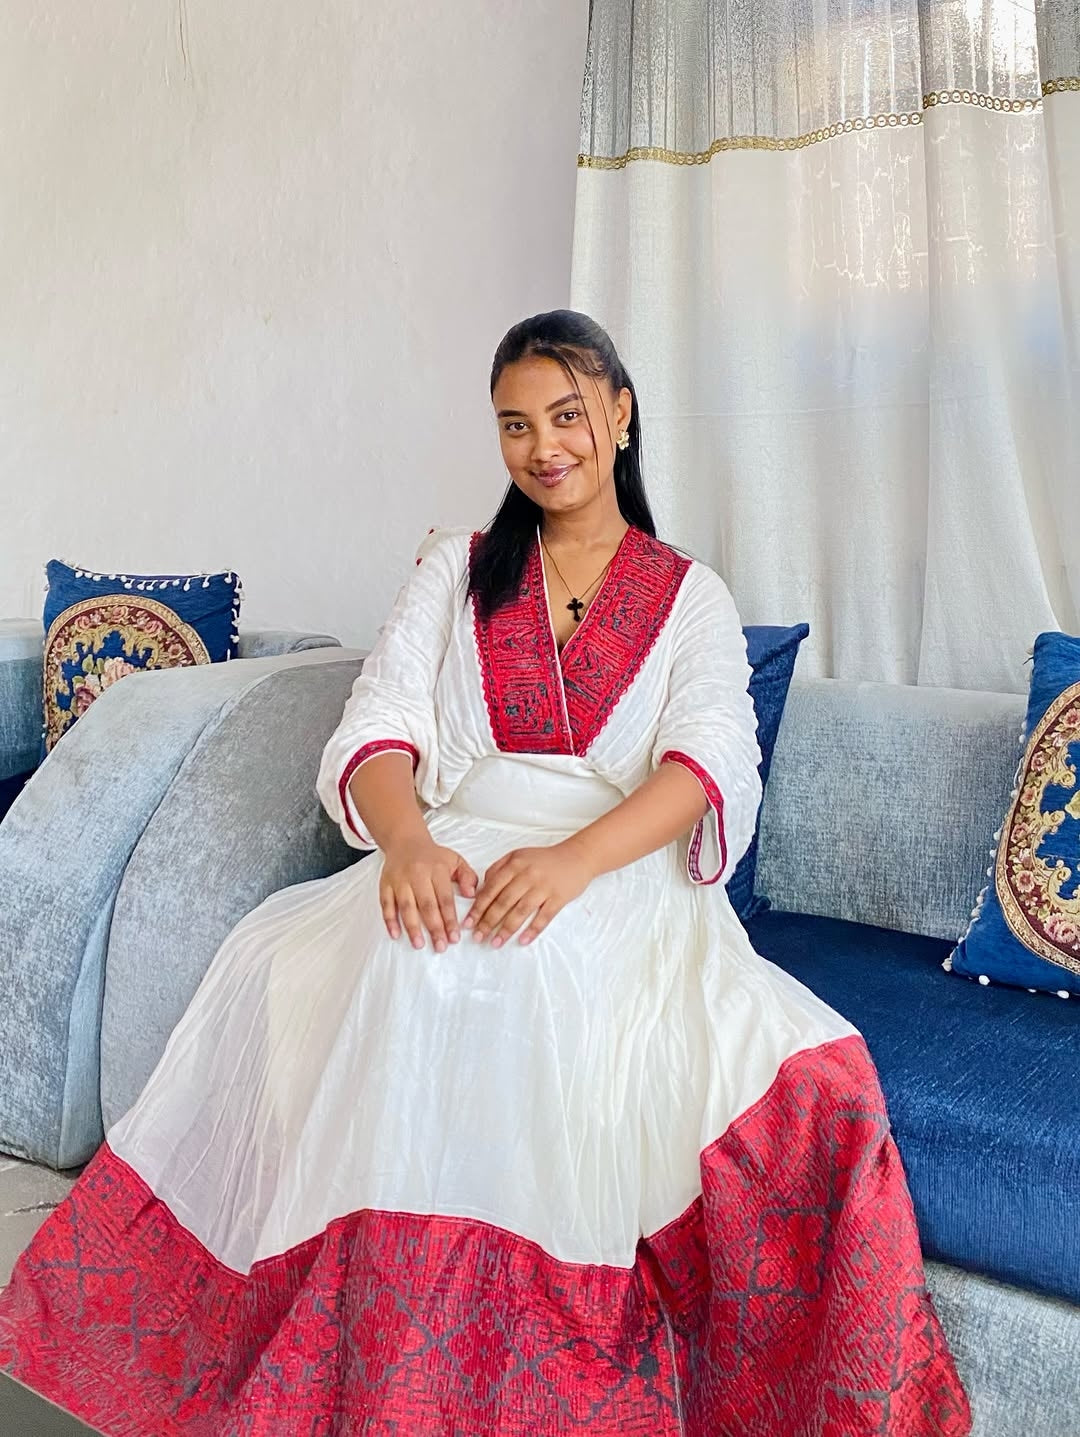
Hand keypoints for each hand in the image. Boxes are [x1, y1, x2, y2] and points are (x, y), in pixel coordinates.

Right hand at [380, 838, 478, 951]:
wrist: (405, 842)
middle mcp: (418, 874)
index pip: (445, 898)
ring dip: (412, 927)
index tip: (454, 937)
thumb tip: (471, 895)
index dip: (450, 919)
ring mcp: (400, 879)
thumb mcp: (455, 860)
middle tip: (440, 946)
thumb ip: (468, 877)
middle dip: (434, 927)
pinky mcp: (385, 884)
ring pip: (406, 906)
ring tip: (419, 944)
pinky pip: (386, 903)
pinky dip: (390, 920)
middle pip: (427, 905)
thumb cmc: (433, 857)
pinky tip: (396, 934)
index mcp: (437, 869)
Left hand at [464, 840, 593, 947]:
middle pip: (503, 902)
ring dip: (506, 929)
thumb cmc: (544, 859)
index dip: (478, 908)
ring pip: (520, 911)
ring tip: (495, 943)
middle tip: (477, 937)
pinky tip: (523, 940)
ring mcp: (543, 887)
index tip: (468, 922)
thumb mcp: (518, 856)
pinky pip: (544, 917)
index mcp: (515, 864)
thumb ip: (498, 869)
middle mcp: (527, 875)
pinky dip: (533, 930)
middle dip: (488, 922)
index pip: (491, 889)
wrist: (577, 856)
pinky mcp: (559, 897)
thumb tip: (481, 890)